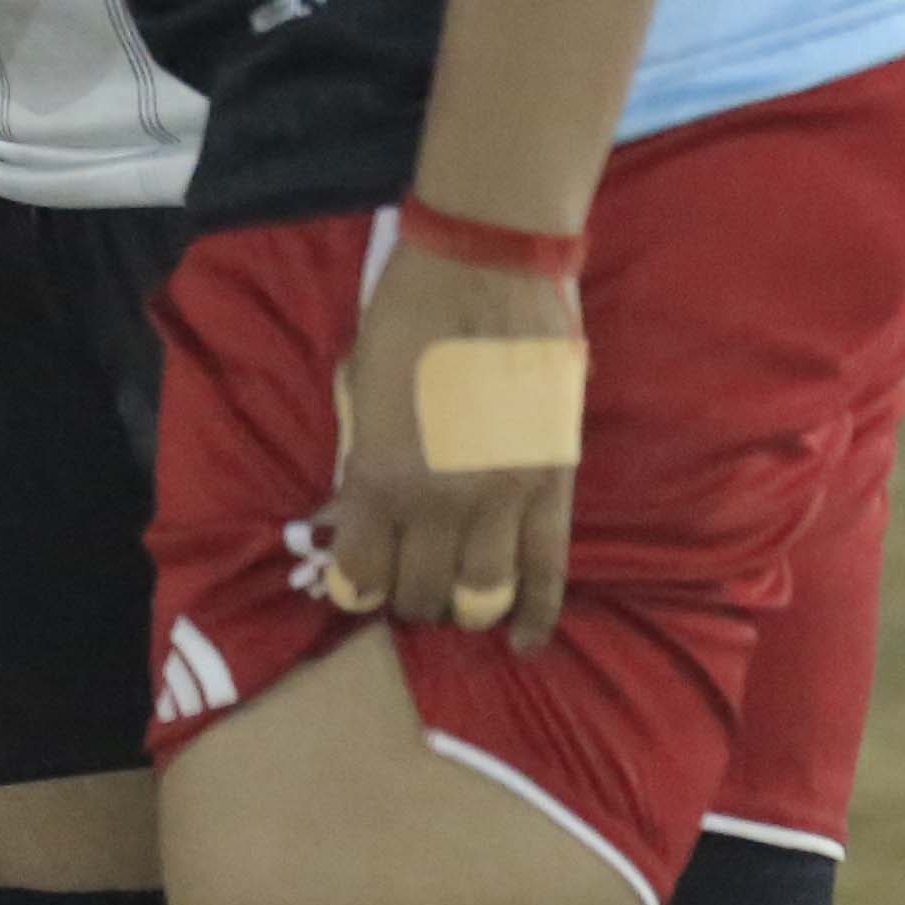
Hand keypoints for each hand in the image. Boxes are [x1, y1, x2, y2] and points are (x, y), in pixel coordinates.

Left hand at [311, 240, 582, 648]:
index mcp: (381, 476)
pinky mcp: (555, 486)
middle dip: (409, 599)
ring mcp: (504, 499)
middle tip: (409, 580)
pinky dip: (538, 616)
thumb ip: (360, 457)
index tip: (359, 580)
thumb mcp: (358, 387)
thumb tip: (350, 515)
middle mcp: (440, 503)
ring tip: (457, 600)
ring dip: (464, 608)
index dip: (356, 587)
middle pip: (421, 594)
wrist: (488, 261)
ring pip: (483, 596)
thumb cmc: (408, 311)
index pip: (361, 574)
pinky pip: (550, 572)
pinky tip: (526, 642)